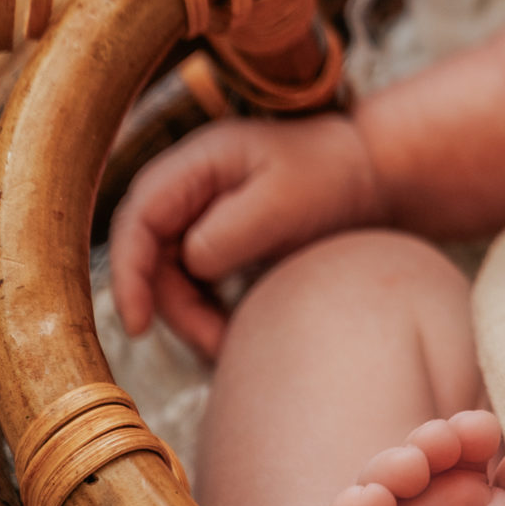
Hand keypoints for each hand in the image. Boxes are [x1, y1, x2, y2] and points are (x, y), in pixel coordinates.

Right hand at [108, 113, 385, 356]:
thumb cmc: (335, 178)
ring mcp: (202, 209)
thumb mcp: (284, 204)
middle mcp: (191, 183)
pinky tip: (236, 330)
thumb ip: (228, 233)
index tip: (138, 324)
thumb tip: (188, 262)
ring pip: (170, 274)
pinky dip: (208, 308)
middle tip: (212, 344)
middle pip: (149, 254)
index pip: (139, 219)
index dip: (128, 273)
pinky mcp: (219, 234)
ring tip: (232, 343)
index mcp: (200, 160)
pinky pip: (194, 280)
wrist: (376, 174)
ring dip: (192, 314)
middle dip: (170, 305)